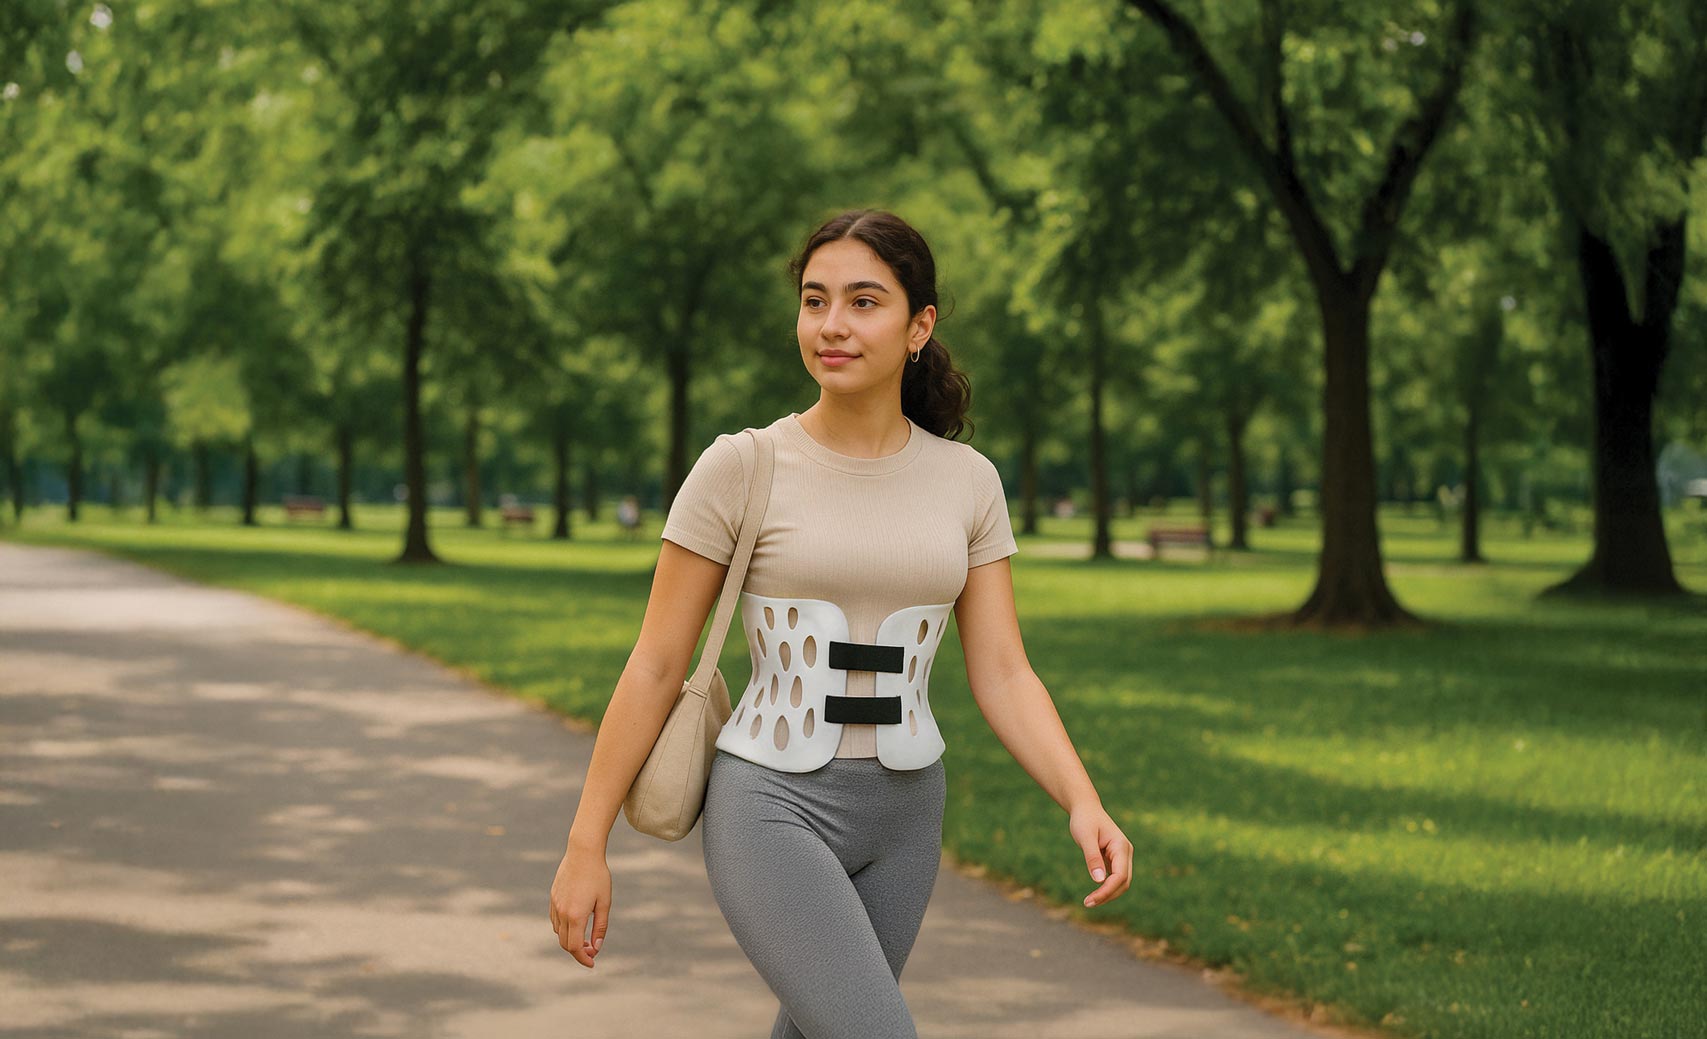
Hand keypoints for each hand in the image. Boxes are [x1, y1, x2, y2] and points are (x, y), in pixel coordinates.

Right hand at [549, 844, 610, 968]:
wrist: (583, 852)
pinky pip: (555, 920)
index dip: (583, 959)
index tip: (592, 963)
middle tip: (592, 951)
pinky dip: (564, 928)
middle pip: (565, 943)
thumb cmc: (598, 876)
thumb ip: (600, 927)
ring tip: (586, 937)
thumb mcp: (604, 902)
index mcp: (575, 915)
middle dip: (578, 951)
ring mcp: (555, 905)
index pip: (575, 947)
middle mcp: (561, 912)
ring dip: (570, 940)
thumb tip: (596, 947)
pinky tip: (576, 922)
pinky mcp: (552, 898)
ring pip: (558, 932)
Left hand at [1069, 802, 1131, 907]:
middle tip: (1087, 903)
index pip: (1120, 876)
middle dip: (1108, 895)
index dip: (1107, 891)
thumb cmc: (1084, 820)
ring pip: (1121, 882)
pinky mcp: (1115, 859)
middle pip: (1123, 882)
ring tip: (1089, 901)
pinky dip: (1106, 887)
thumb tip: (1099, 881)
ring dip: (1108, 893)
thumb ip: (1092, 858)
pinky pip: (1115, 877)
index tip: (1090, 900)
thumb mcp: (1085, 837)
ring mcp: (1122, 856)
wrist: (1085, 808)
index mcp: (1121, 846)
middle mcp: (1125, 852)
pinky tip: (1095, 894)